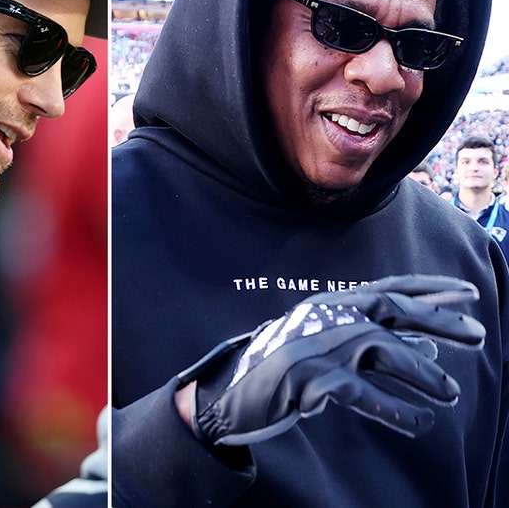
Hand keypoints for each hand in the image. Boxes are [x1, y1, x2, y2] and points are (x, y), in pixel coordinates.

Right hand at [177, 275, 484, 446]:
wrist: (230, 390)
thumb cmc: (285, 365)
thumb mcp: (331, 344)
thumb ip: (376, 341)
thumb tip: (430, 344)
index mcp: (331, 304)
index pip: (388, 288)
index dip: (429, 289)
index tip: (467, 292)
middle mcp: (326, 317)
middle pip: (391, 310)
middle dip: (438, 320)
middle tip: (478, 336)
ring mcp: (318, 345)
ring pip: (383, 351)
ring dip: (423, 373)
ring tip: (450, 394)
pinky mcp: (311, 378)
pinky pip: (363, 393)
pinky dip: (396, 408)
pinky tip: (418, 422)